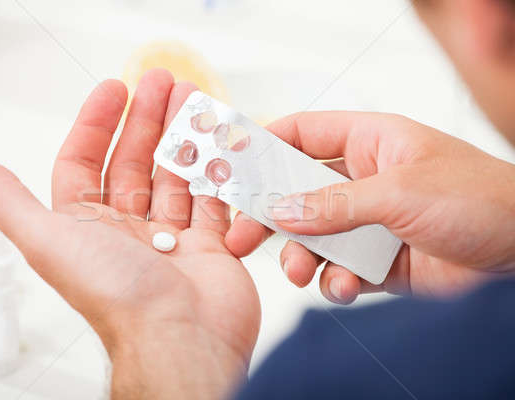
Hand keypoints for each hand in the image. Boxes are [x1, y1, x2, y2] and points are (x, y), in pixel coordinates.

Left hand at [0, 69, 259, 398]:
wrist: (183, 338)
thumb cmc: (117, 294)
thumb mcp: (50, 241)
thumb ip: (9, 203)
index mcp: (87, 227)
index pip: (86, 163)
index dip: (97, 124)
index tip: (116, 89)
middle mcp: (127, 230)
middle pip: (135, 162)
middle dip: (148, 119)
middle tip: (163, 81)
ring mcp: (171, 237)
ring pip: (175, 175)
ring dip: (183, 138)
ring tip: (194, 100)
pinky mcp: (209, 245)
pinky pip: (211, 198)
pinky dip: (215, 171)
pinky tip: (218, 143)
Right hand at [225, 112, 514, 303]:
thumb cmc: (480, 199)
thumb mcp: (401, 192)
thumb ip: (335, 203)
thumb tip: (282, 210)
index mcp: (369, 142)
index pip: (303, 134)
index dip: (265, 146)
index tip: (232, 168)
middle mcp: (363, 180)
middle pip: (296, 190)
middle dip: (269, 214)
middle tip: (241, 235)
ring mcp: (368, 221)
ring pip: (312, 235)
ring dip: (300, 255)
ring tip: (300, 271)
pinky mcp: (376, 260)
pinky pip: (338, 269)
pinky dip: (333, 281)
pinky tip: (342, 287)